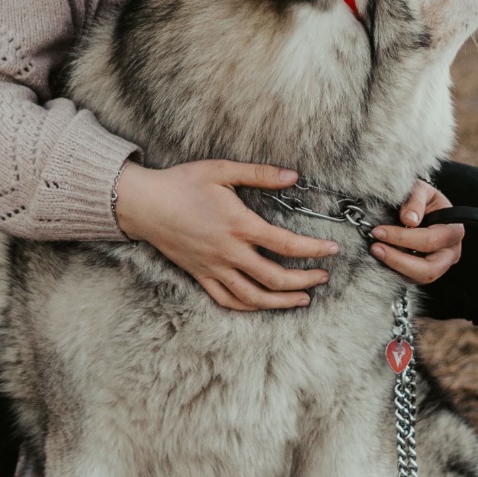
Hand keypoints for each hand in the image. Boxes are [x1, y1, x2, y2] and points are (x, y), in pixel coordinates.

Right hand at [113, 159, 338, 312]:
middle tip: (324, 276)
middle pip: (275, 277)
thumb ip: (260, 174)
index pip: (286, 244)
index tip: (332, 250)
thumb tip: (293, 175)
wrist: (145, 204)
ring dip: (282, 301)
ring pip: (254, 296)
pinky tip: (264, 304)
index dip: (313, 250)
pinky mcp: (200, 276)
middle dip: (305, 280)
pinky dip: (250, 306)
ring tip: (303, 299)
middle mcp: (229, 252)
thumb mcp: (222, 170)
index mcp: (239, 225)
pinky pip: (227, 300)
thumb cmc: (183, 183)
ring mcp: (214, 268)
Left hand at [370, 179, 463, 285]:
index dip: (402, 238)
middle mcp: (450, 253)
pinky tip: (382, 257)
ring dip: (395, 267)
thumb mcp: (421, 190)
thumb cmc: (424, 199)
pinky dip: (395, 270)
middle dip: (399, 260)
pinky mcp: (426, 272)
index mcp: (453, 231)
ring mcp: (440, 265)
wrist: (424, 207)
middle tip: (376, 248)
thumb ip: (415, 200)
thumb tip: (409, 219)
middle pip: (429, 269)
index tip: (378, 231)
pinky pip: (412, 279)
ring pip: (420, 278)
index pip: (429, 240)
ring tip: (376, 251)